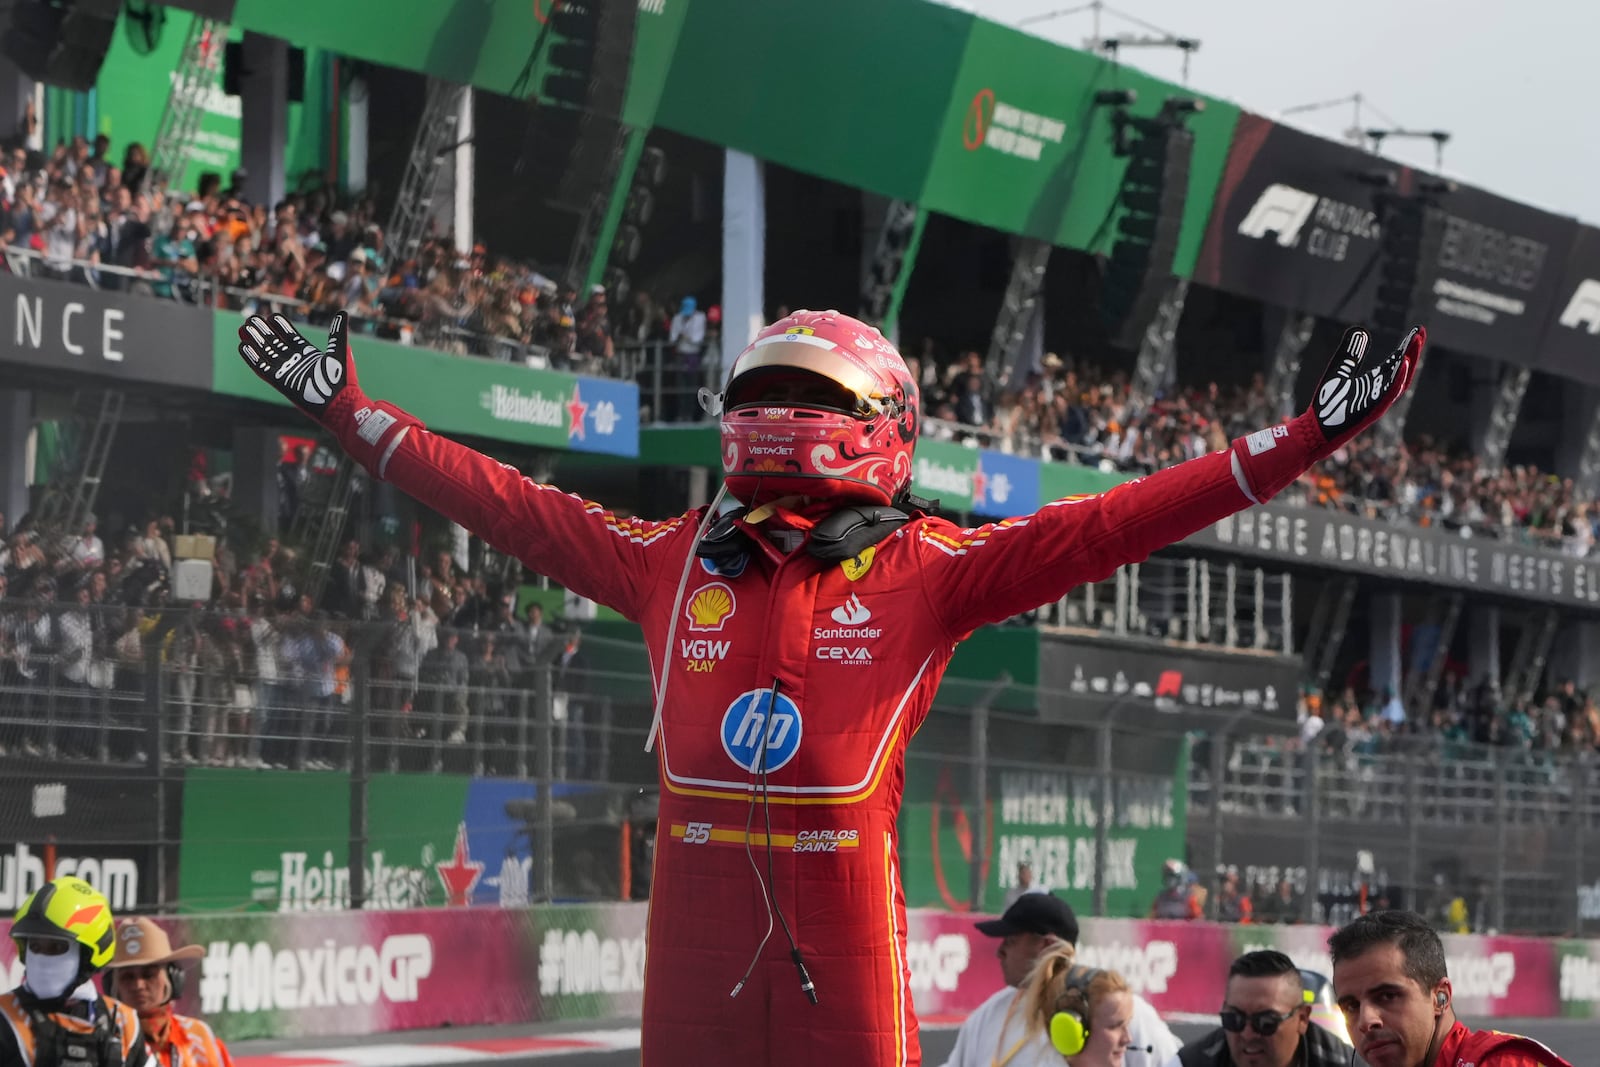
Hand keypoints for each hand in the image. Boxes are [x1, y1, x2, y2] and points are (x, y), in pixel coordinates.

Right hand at [236, 309, 420, 477]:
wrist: (341, 406)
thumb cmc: (343, 381)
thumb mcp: (340, 352)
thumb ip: (337, 332)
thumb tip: (343, 313)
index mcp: (308, 354)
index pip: (290, 336)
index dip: (280, 326)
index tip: (271, 316)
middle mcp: (295, 362)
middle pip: (275, 342)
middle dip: (263, 331)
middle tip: (251, 319)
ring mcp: (287, 371)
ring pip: (266, 353)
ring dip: (255, 341)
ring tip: (244, 328)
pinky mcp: (281, 382)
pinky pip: (262, 368)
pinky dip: (252, 358)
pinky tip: (243, 346)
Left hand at [1233, 324, 1424, 502]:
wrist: (1315, 430)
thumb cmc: (1327, 404)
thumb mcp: (1339, 371)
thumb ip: (1351, 353)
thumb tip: (1362, 330)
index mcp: (1374, 382)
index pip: (1396, 361)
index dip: (1407, 346)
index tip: (1417, 330)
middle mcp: (1380, 391)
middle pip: (1403, 368)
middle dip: (1413, 350)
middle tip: (1421, 331)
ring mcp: (1378, 401)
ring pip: (1401, 379)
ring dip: (1410, 359)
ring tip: (1416, 340)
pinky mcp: (1373, 410)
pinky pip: (1390, 393)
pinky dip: (1398, 378)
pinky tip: (1403, 362)